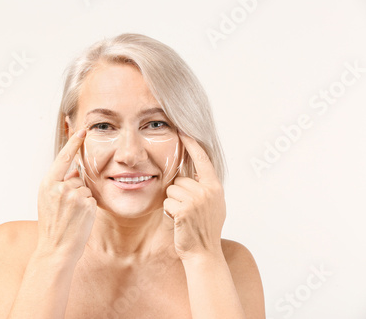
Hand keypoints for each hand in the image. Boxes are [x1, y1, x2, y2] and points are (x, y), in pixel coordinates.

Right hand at [36, 128, 96, 262]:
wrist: (56, 249)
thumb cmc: (52, 226)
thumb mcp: (48, 201)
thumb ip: (59, 184)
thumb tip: (75, 172)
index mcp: (47, 184)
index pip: (63, 158)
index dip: (74, 143)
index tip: (82, 130)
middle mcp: (60, 187)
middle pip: (77, 178)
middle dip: (76, 190)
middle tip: (66, 211)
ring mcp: (73, 195)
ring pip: (86, 189)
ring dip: (83, 200)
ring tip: (72, 216)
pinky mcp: (86, 204)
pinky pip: (92, 199)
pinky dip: (89, 208)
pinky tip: (80, 219)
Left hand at [163, 131, 225, 261]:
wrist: (203, 252)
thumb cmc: (204, 228)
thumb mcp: (213, 204)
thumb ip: (205, 187)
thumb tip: (194, 171)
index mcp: (215, 186)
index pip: (202, 159)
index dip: (192, 144)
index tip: (183, 130)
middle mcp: (208, 190)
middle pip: (179, 180)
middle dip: (178, 194)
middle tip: (187, 211)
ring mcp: (197, 200)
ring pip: (171, 191)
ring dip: (172, 204)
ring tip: (184, 217)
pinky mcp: (185, 209)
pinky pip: (167, 203)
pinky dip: (169, 212)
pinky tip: (179, 222)